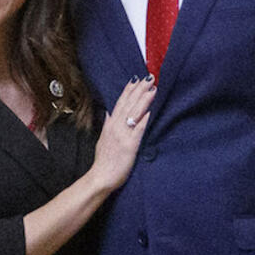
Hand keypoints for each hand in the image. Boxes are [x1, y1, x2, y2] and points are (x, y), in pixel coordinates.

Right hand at [89, 76, 155, 190]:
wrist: (101, 177)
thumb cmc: (104, 160)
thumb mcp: (103, 138)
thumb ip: (107, 124)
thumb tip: (109, 112)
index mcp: (110, 125)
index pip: (120, 103)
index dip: (128, 90)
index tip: (136, 79)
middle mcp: (116, 127)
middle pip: (129, 104)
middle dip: (139, 90)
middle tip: (149, 78)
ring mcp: (122, 135)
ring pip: (134, 113)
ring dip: (144, 100)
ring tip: (153, 88)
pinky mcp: (130, 146)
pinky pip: (138, 130)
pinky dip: (144, 120)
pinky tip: (151, 111)